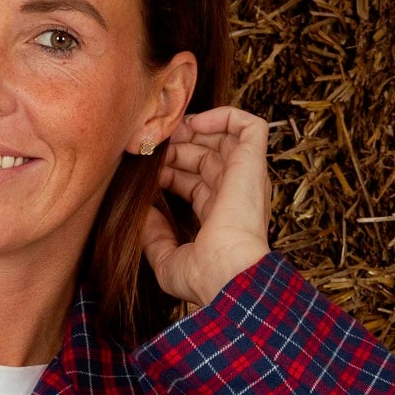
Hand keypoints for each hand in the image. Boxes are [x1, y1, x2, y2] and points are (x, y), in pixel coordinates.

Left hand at [141, 105, 270, 308]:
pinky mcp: (254, 163)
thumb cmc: (203, 277)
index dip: (171, 173)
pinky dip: (224, 117)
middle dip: (178, 149)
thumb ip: (154, 236)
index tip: (147, 172)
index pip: (196, 184)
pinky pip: (250, 126)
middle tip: (153, 148)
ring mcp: (246, 178)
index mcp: (221, 217)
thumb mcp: (168, 259)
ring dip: (196, 130)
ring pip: (225, 139)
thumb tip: (141, 215)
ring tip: (170, 131)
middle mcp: (236, 195)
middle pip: (207, 159)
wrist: (228, 275)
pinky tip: (194, 124)